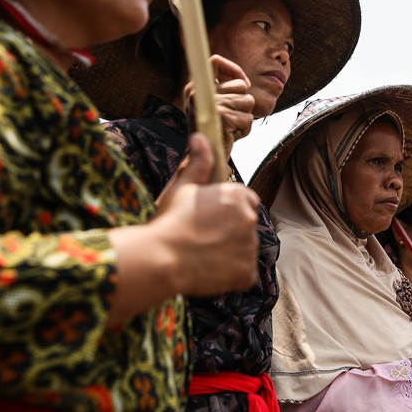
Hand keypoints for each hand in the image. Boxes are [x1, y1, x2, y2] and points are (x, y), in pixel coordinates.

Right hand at [152, 133, 258, 295]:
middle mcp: (250, 219)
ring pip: (245, 250)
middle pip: (246, 225)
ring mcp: (250, 248)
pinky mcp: (246, 273)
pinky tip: (208, 271)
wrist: (161, 258)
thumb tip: (201, 136)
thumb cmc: (169, 221)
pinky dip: (231, 275)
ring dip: (231, 253)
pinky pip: (244, 274)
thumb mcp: (182, 187)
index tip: (211, 218)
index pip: (245, 200)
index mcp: (238, 196)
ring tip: (202, 256)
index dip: (228, 210)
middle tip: (202, 238)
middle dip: (230, 231)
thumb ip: (198, 162)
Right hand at [183, 56, 254, 159]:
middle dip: (243, 104)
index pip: (215, 61)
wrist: (205, 159)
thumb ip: (226, 90)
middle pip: (240, 85)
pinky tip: (231, 135)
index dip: (234, 70)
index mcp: (194, 87)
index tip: (243, 84)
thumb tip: (245, 81)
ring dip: (244, 118)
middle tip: (230, 118)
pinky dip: (244, 129)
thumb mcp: (216, 106)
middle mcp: (198, 93)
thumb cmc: (215, 132)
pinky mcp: (222, 117)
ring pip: (248, 102)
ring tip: (229, 127)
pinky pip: (247, 118)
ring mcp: (210, 104)